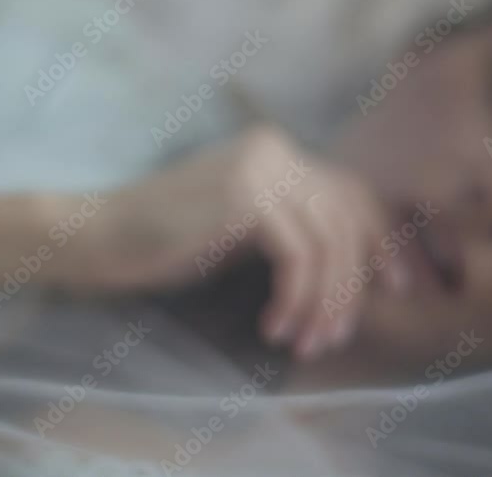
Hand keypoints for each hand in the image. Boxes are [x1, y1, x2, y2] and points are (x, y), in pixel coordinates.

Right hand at [73, 125, 405, 359]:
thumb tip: (354, 269)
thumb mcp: (240, 231)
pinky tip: (273, 327)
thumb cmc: (162, 243)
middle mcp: (275, 149)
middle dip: (349, 287)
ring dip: (322, 303)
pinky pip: (299, 257)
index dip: (379, 242)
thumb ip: (289, 230)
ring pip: (328, 243)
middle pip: (345, 221)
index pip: (351, 194)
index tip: (393, 288)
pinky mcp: (245, 196)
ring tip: (302, 343)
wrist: (98, 237)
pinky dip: (295, 299)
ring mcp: (260, 167)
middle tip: (331, 338)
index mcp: (275, 152)